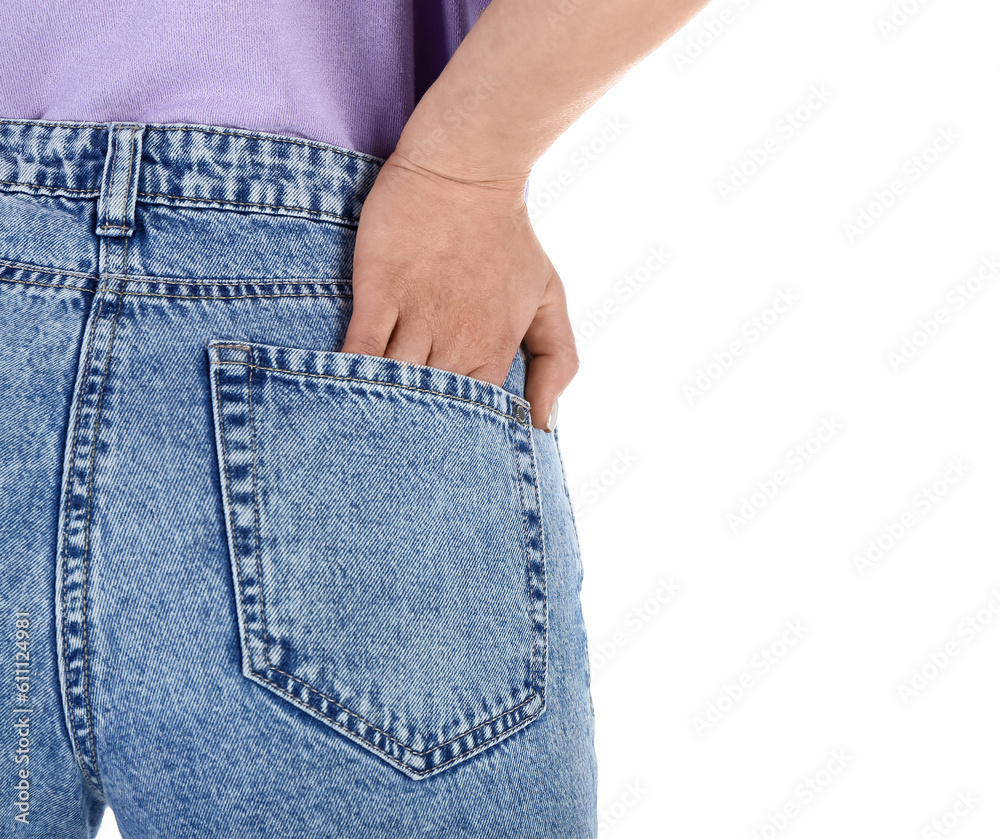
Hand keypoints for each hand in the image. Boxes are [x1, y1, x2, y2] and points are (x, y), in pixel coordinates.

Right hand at [340, 150, 577, 431]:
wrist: (464, 170)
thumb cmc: (508, 238)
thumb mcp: (548, 298)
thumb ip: (556, 362)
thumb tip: (545, 424)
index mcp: (493, 352)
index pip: (471, 419)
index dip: (453, 440)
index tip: (436, 454)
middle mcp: (456, 342)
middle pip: (428, 410)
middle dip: (411, 436)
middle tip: (393, 461)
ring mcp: (416, 318)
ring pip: (393, 386)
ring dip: (379, 410)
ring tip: (360, 439)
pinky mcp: (379, 292)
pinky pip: (358, 350)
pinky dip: (348, 377)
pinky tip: (337, 395)